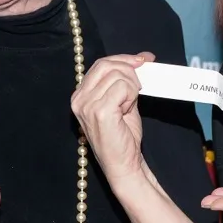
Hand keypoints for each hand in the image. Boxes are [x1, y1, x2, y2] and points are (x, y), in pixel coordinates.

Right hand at [70, 52, 154, 185]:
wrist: (124, 164)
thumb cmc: (123, 136)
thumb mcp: (123, 101)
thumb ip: (127, 80)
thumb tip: (142, 58)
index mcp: (80, 95)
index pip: (101, 64)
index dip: (124, 59)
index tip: (144, 60)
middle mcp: (79, 99)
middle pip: (107, 65)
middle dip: (130, 71)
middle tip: (140, 87)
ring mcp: (87, 105)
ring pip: (118, 75)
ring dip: (132, 87)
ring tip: (129, 105)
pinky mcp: (100, 112)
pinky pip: (123, 87)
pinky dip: (131, 96)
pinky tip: (128, 109)